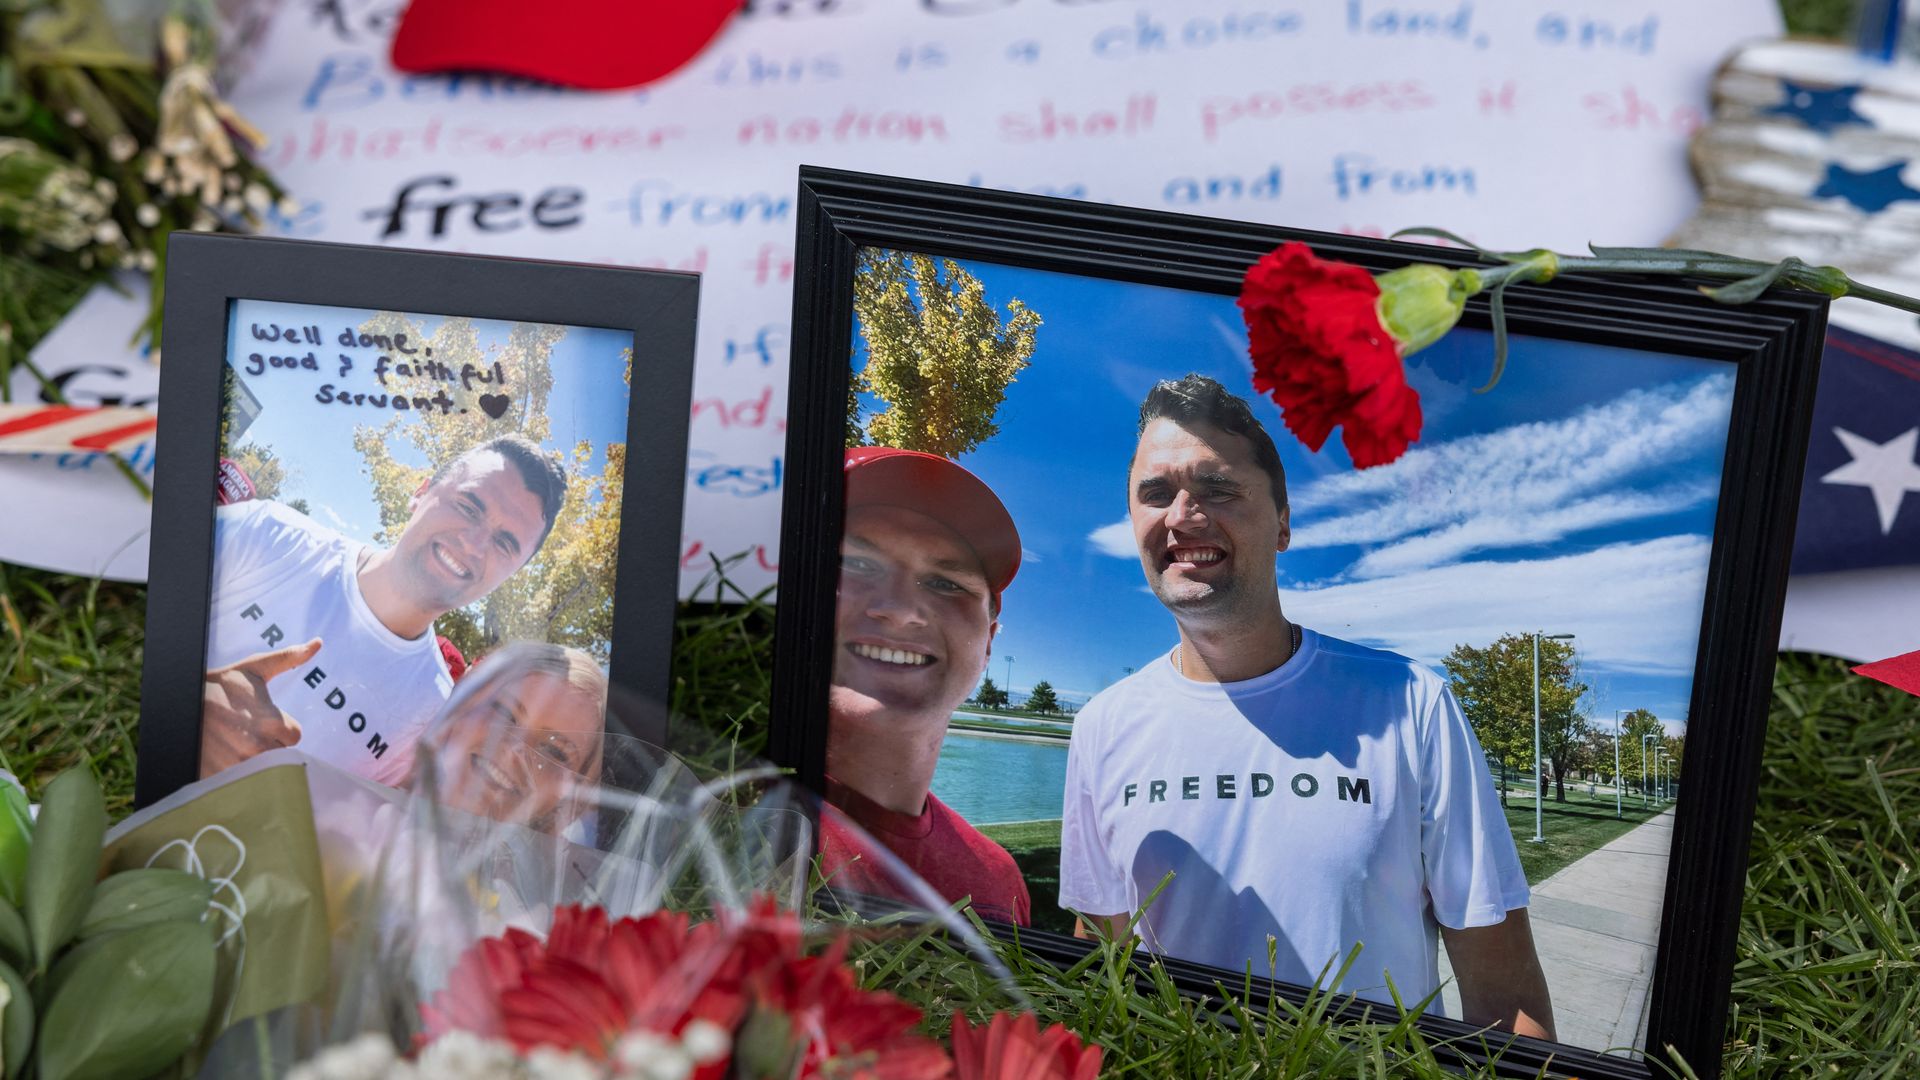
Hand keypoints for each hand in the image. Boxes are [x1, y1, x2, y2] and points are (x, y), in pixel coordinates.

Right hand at [200, 638, 321, 777]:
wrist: (180, 700)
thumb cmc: (220, 685)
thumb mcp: (254, 668)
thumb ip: (287, 658)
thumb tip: (318, 643)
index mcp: (272, 722)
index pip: (295, 737)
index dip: (283, 730)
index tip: (269, 723)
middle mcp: (258, 746)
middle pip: (283, 756)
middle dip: (272, 745)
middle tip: (252, 733)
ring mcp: (239, 764)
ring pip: (264, 770)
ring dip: (256, 760)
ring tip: (239, 744)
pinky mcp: (221, 776)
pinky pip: (242, 781)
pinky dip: (238, 773)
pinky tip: (227, 756)